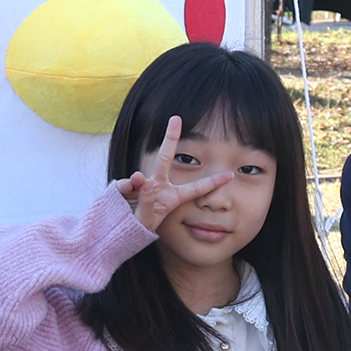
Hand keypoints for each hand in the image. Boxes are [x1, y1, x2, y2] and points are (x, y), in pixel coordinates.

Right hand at [113, 117, 232, 233]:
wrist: (120, 231)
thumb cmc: (139, 227)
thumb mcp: (146, 220)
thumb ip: (147, 202)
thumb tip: (146, 181)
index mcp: (172, 197)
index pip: (195, 188)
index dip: (213, 182)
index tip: (230, 175)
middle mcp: (158, 186)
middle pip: (165, 158)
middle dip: (170, 137)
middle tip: (175, 119)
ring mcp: (142, 185)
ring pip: (140, 177)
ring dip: (137, 181)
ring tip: (136, 184)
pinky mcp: (125, 187)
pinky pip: (126, 184)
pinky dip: (126, 186)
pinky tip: (126, 190)